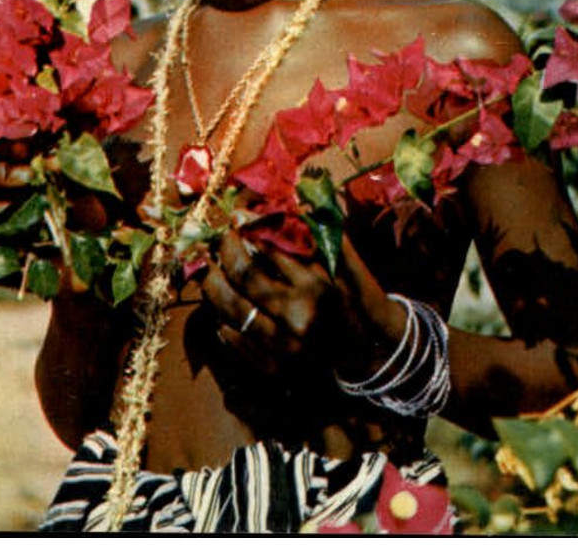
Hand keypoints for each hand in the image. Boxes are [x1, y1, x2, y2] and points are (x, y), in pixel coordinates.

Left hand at [200, 230, 405, 377]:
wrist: (363, 356)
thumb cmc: (349, 303)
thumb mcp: (339, 267)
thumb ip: (312, 238)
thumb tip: (283, 208)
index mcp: (316, 289)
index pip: (268, 250)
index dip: (247, 230)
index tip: (237, 218)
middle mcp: (297, 319)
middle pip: (241, 277)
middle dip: (225, 252)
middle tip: (221, 241)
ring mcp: (282, 348)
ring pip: (229, 308)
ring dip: (215, 283)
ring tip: (214, 269)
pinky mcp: (271, 368)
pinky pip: (232, 336)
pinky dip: (223, 315)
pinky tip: (227, 301)